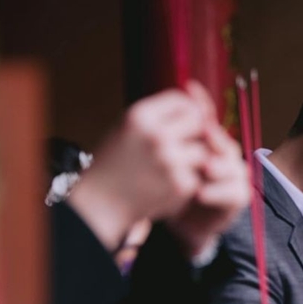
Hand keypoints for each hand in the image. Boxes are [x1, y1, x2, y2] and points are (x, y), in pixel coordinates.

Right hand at [68, 87, 210, 250]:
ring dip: (191, 159)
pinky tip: (166, 184)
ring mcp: (170, 161)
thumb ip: (159, 116)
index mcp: (140, 117)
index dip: (187, 110)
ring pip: (202, 151)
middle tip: (181, 144)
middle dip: (193, 132)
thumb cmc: (115, 163)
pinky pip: (197, 176)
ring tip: (170, 166)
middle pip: (198, 122)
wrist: (100, 203)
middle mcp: (156, 135)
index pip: (181, 100)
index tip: (184, 121)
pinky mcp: (181, 184)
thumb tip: (200, 104)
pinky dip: (186, 180)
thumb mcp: (128, 129)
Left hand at [166, 81, 250, 256]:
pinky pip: (235, 192)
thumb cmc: (166, 188)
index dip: (202, 104)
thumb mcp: (161, 158)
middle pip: (224, 140)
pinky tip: (199, 193)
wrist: (176, 224)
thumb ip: (164, 133)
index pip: (209, 118)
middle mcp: (225, 154)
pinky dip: (217, 192)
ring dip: (218, 167)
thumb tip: (156, 102)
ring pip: (234, 165)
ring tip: (203, 168)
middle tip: (203, 134)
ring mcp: (235, 174)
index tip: (189, 90)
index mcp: (207, 140)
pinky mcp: (238, 197)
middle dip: (213, 138)